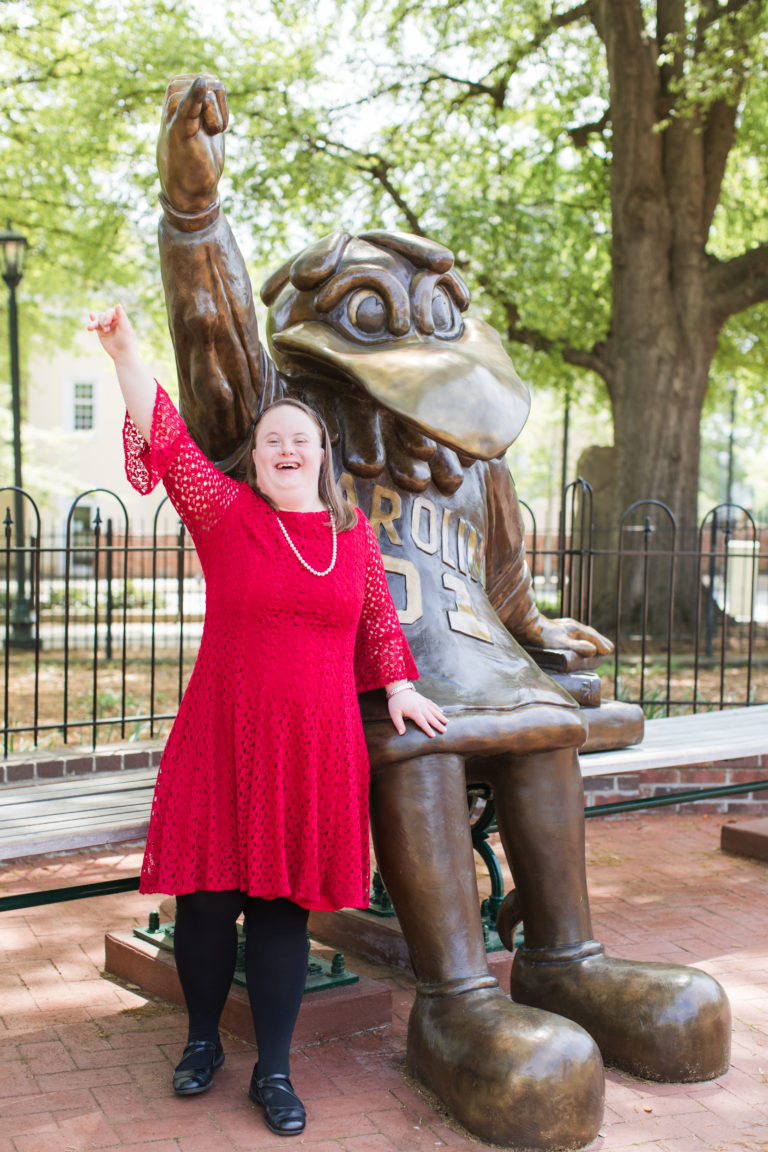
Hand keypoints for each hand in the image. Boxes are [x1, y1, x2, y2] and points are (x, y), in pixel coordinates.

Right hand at [87, 304, 135, 362]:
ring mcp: (106, 325)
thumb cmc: (126, 340)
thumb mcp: (125, 328)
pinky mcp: (100, 331)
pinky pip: (95, 325)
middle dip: (103, 321)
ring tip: (91, 328)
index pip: (110, 312)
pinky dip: (92, 322)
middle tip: (106, 330)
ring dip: (96, 324)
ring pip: (98, 319)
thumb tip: (118, 304)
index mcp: (119, 318)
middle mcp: (112, 320)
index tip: (107, 324)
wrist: (122, 353)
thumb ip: (121, 316)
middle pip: (103, 315)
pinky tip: (90, 318)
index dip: (107, 316)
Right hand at [157, 74, 227, 213]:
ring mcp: (173, 115)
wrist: (190, 192)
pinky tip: (201, 85)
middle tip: (209, 132)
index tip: (212, 125)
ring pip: (209, 94)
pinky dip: (195, 95)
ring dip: (217, 120)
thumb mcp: (204, 127)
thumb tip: (210, 81)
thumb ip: (205, 103)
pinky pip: (187, 106)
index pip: (209, 81)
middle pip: (211, 83)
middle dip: (220, 109)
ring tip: (205, 137)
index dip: (219, 103)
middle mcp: (172, 101)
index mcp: (178, 97)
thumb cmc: (199, 160)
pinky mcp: (178, 131)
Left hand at [388, 689, 447, 737]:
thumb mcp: (394, 713)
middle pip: (431, 717)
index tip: (433, 735)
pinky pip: (432, 704)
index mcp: (414, 711)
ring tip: (447, 722)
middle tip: (445, 730)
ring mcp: (423, 702)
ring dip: (441, 716)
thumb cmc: (395, 702)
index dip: (428, 729)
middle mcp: (421, 707)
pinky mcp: (423, 699)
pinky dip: (437, 708)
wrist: (398, 689)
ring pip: (434, 710)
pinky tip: (441, 712)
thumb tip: (401, 733)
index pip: (422, 722)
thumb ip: (398, 724)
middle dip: (438, 724)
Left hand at [524, 616, 613, 656]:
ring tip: (596, 647)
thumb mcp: (562, 643)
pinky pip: (573, 635)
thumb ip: (578, 647)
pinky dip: (580, 640)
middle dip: (599, 641)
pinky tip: (576, 644)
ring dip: (591, 640)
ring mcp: (563, 628)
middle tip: (608, 649)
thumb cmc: (543, 637)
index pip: (593, 637)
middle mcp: (571, 626)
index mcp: (575, 629)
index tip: (609, 651)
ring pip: (581, 634)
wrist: (525, 626)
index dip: (601, 645)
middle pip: (590, 634)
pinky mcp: (555, 631)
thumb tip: (594, 651)